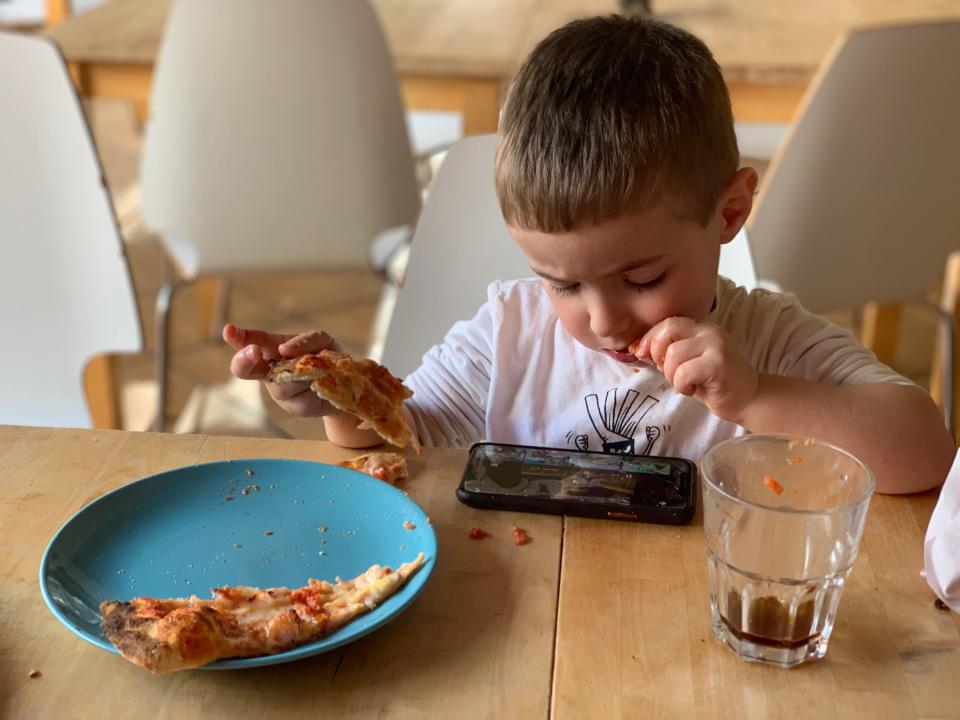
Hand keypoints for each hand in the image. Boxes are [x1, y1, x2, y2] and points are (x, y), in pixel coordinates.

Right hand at [222, 323, 342, 416]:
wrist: (348, 384)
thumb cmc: (327, 357)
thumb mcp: (323, 341)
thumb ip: (306, 340)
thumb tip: (284, 349)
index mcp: (272, 350)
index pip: (251, 341)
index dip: (238, 337)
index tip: (228, 330)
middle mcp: (270, 371)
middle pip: (245, 369)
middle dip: (245, 360)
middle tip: (254, 351)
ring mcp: (280, 391)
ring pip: (281, 383)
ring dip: (300, 374)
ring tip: (320, 368)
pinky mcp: (295, 406)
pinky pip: (300, 396)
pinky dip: (314, 386)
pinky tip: (322, 383)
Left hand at [631, 317, 758, 423]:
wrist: (749, 399)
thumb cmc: (715, 383)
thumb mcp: (687, 364)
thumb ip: (666, 355)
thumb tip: (637, 350)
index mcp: (701, 328)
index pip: (666, 323)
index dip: (649, 338)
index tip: (641, 354)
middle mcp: (709, 332)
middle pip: (667, 331)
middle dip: (657, 354)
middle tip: (667, 372)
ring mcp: (716, 346)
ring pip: (673, 354)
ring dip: (670, 375)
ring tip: (684, 383)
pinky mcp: (718, 364)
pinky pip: (683, 372)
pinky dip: (681, 385)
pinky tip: (691, 389)